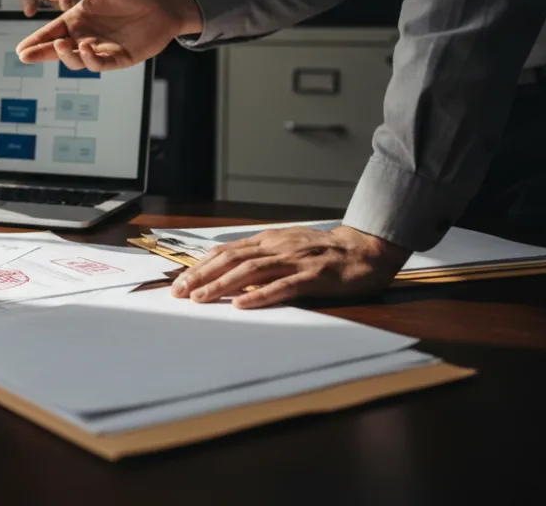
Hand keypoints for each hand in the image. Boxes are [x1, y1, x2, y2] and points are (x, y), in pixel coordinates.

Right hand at [15, 0, 201, 71]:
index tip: (21, 49)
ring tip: (60, 46)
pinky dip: (90, 60)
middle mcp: (87, 35)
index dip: (36, 41)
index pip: (52, 32)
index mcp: (79, 18)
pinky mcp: (119, 58)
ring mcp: (102, 48)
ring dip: (65, 56)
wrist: (164, 1)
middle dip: (41, 54)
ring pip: (76, 60)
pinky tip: (85, 49)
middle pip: (59, 50)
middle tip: (26, 56)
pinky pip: (100, 64)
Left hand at [171, 225, 412, 308]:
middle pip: (232, 259)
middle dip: (202, 276)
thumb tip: (229, 272)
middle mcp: (277, 247)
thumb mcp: (287, 247)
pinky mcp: (314, 275)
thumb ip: (262, 257)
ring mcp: (295, 260)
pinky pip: (284, 286)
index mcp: (269, 240)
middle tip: (179, 292)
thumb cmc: (323, 253)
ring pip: (252, 271)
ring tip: (201, 298)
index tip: (181, 281)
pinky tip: (243, 304)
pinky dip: (261, 295)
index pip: (227, 252)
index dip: (202, 265)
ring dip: (223, 285)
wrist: (365, 249)